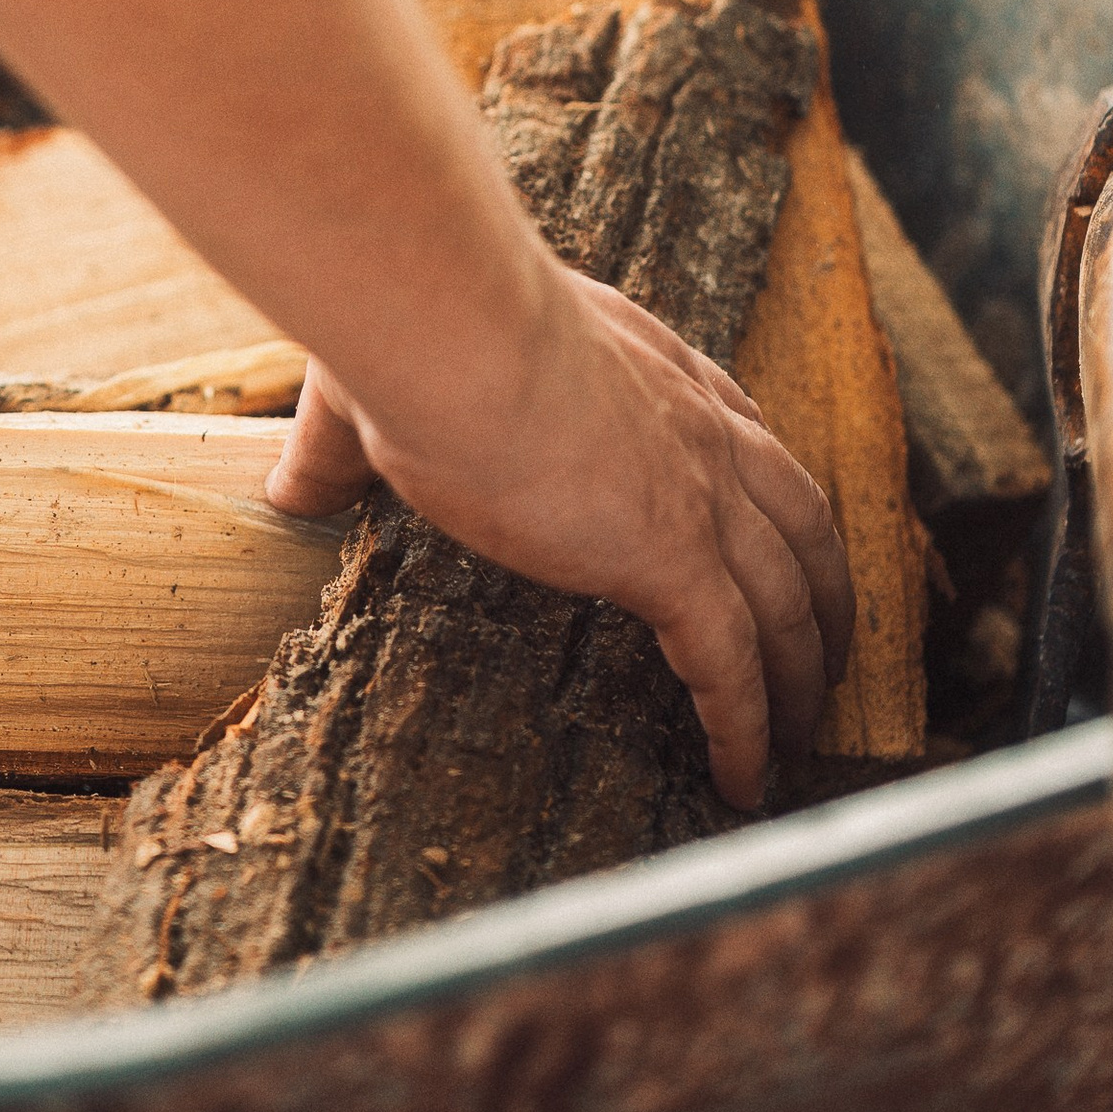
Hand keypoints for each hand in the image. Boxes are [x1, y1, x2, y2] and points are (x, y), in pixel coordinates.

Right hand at [266, 261, 854, 811]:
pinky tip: (749, 779)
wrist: (449, 332)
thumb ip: (339, 447)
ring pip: (786, 601)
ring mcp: (697, 494)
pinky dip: (748, 727)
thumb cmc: (411, 334)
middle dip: (822, 587)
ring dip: (804, 671)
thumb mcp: (372, 385)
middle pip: (798, 518)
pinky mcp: (674, 560)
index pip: (736, 430)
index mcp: (644, 366)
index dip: (762, 491)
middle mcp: (695, 423)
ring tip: (804, 730)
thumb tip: (285, 488)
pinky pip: (731, 668)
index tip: (772, 533)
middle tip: (826, 644)